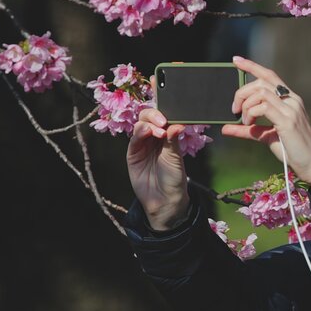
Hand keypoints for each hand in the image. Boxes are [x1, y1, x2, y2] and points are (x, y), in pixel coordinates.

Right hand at [126, 108, 189, 230]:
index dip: (164, 111)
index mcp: (167, 135)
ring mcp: (142, 145)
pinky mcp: (133, 154)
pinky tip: (148, 132)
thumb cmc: (174, 178)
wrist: (165, 200)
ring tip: (159, 131)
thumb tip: (177, 124)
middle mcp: (154, 138)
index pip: (163, 117)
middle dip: (154, 115)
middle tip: (163, 121)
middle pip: (148, 117)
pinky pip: (134, 139)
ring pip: (140, 125)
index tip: (170, 110)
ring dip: (149, 124)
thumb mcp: (176, 157)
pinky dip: (140, 133)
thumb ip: (173, 139)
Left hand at [222, 56, 310, 200]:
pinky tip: (249, 123)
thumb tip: (226, 128)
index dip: (252, 66)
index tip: (235, 60)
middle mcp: (292, 100)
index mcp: (290, 100)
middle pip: (261, 82)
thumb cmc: (292, 151)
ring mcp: (291, 109)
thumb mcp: (266, 136)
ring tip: (244, 119)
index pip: (270, 75)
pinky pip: (264, 106)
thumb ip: (248, 129)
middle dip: (242, 92)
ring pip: (261, 92)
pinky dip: (251, 113)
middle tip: (234, 109)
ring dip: (246, 104)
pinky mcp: (288, 121)